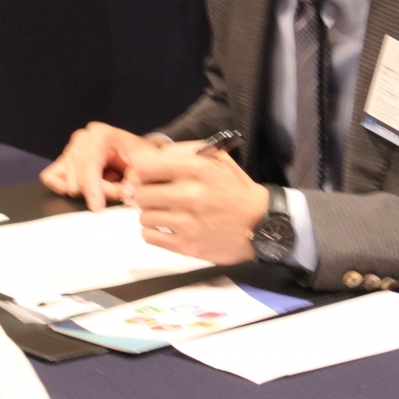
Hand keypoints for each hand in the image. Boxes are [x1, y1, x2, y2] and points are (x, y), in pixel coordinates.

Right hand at [40, 122, 161, 210]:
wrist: (137, 154)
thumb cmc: (141, 157)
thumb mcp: (145, 166)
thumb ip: (135, 180)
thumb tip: (125, 194)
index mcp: (100, 134)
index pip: (89, 165)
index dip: (94, 188)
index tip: (98, 207)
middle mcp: (82, 138)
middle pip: (79, 179)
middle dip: (100, 192)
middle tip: (119, 190)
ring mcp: (70, 149)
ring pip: (68, 185)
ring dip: (90, 192)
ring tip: (109, 184)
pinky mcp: (62, 161)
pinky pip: (52, 179)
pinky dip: (67, 189)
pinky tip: (88, 188)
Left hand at [125, 141, 268, 263]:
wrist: (260, 223)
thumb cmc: (235, 188)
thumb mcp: (216, 158)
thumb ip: (183, 152)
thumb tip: (151, 159)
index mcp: (197, 169)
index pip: (145, 168)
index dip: (138, 172)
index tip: (143, 177)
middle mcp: (191, 195)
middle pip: (141, 194)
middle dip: (143, 194)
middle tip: (152, 196)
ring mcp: (189, 223)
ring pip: (144, 217)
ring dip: (150, 213)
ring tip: (164, 212)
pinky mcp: (188, 246)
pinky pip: (150, 237)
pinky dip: (153, 232)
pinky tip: (166, 227)